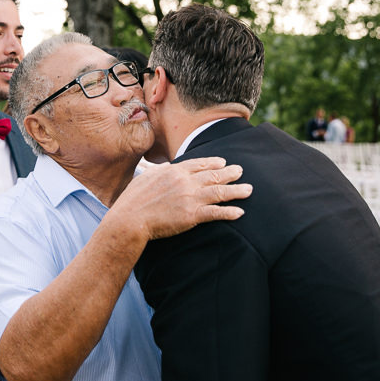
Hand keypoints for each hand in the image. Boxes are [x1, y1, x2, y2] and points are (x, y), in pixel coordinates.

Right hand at [111, 157, 251, 241]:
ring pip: (219, 192)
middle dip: (230, 173)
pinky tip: (239, 212)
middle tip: (241, 171)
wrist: (130, 218)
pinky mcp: (192, 215)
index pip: (199, 164)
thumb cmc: (133, 199)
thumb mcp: (146, 178)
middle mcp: (185, 181)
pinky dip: (229, 212)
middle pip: (213, 175)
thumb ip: (160, 172)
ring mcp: (190, 198)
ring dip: (236, 191)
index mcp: (174, 171)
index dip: (213, 163)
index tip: (223, 162)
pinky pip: (215, 212)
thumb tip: (166, 168)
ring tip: (248, 190)